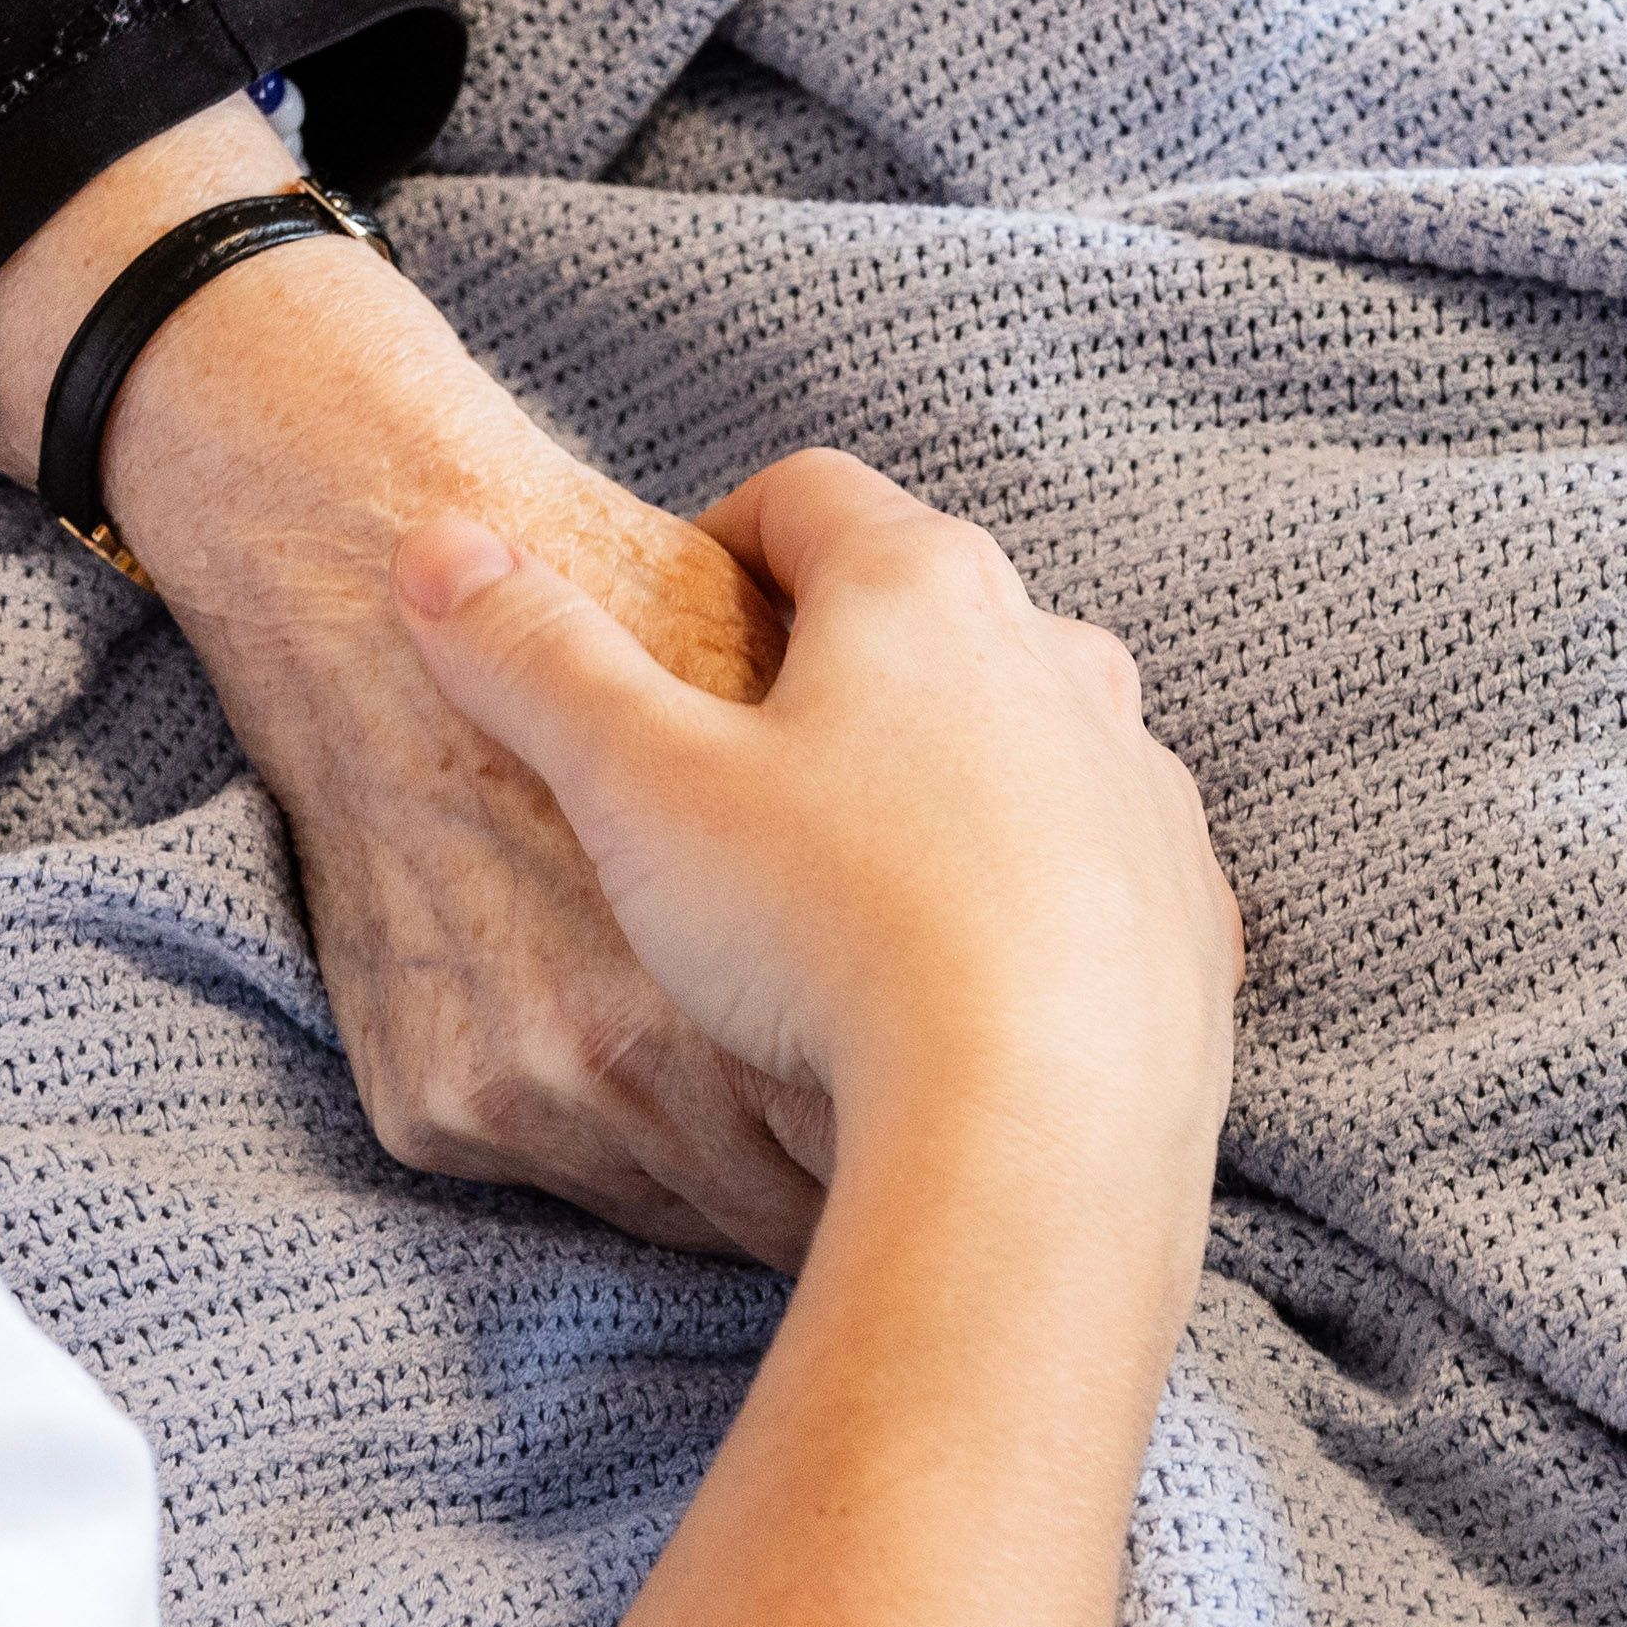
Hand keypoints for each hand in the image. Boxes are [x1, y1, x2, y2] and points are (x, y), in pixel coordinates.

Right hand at [391, 457, 1238, 1201]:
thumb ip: (534, 660)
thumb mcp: (637, 790)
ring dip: (947, 777)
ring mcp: (1142, 788)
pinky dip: (1028, 895)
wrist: (1040, 1127)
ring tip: (856, 880)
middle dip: (843, 664)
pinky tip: (960, 977)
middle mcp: (1062, 660)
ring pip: (1027, 740)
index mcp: (923, 589)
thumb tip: (434, 551)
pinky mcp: (1192, 915)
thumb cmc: (828, 936)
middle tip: (753, 758)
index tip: (675, 617)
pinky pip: (1097, 870)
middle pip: (933, 613)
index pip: (809, 498)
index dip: (726, 538)